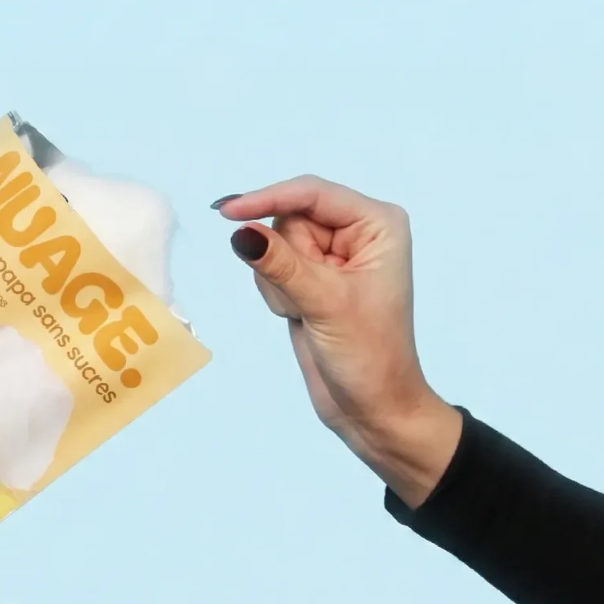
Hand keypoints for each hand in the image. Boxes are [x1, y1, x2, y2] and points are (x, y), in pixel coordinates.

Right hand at [215, 178, 461, 506]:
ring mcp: (332, 256)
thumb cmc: (369, 356)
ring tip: (306, 313)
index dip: (267, 199)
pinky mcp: (311, 278)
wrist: (372, 408)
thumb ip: (279, 263)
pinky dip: (276, 293)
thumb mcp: (323, 303)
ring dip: (278, 282)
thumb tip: (241, 231)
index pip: (311, 194)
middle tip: (304, 299)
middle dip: (283, 259)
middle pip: (288, 218)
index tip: (226, 213)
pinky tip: (299, 317)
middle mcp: (357, 232)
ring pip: (274, 243)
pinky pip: (271, 267)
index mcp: (377, 224)